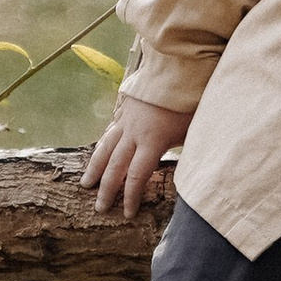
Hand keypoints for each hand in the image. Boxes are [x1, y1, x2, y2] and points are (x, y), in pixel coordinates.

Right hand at [85, 95, 191, 218]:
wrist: (178, 66)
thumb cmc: (191, 100)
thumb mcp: (194, 130)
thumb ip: (187, 152)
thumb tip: (191, 173)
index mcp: (152, 142)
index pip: (136, 176)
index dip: (130, 197)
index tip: (127, 214)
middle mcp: (134, 133)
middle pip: (115, 166)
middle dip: (106, 189)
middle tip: (98, 207)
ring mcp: (127, 119)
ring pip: (105, 148)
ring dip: (95, 168)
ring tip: (85, 184)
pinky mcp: (125, 108)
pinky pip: (110, 131)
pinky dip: (102, 145)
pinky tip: (99, 153)